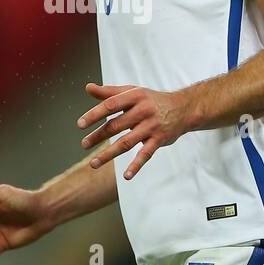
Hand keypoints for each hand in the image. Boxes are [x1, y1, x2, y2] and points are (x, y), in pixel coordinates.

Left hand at [76, 82, 191, 180]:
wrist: (183, 108)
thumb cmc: (151, 100)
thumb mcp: (132, 91)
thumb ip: (109, 92)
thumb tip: (87, 88)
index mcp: (134, 96)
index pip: (110, 105)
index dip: (94, 115)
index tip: (80, 125)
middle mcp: (143, 110)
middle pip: (116, 125)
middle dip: (98, 136)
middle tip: (84, 144)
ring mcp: (152, 126)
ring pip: (127, 142)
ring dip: (109, 154)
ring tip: (93, 163)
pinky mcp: (159, 140)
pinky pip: (146, 154)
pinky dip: (136, 166)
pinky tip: (126, 176)